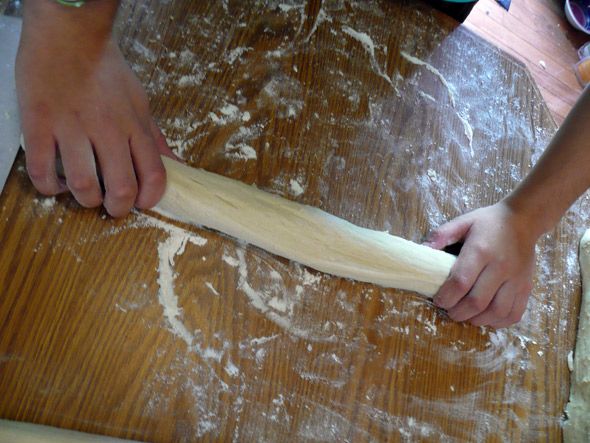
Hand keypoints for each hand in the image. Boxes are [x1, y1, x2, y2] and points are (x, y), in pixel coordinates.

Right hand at [16, 0, 176, 216]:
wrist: (69, 34)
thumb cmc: (106, 70)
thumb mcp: (140, 102)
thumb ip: (156, 138)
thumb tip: (178, 166)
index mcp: (135, 125)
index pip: (154, 175)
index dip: (149, 199)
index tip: (141, 203)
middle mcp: (108, 128)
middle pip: (121, 187)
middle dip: (118, 208)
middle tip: (111, 206)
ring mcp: (72, 127)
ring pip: (83, 184)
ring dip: (85, 200)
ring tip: (84, 194)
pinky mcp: (39, 124)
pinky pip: (42, 170)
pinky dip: (49, 187)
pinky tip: (55, 183)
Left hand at [424, 202, 538, 327]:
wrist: (523, 220)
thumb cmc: (488, 223)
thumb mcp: (463, 222)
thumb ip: (441, 235)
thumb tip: (422, 250)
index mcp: (481, 251)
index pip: (460, 282)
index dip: (446, 297)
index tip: (438, 300)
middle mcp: (500, 267)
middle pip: (477, 301)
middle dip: (458, 312)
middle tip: (450, 311)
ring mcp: (516, 279)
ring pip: (496, 311)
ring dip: (477, 320)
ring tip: (466, 316)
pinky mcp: (526, 287)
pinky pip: (514, 313)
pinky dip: (499, 322)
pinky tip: (487, 319)